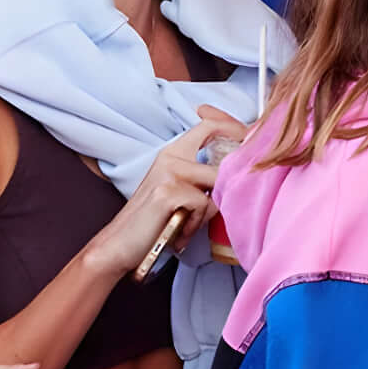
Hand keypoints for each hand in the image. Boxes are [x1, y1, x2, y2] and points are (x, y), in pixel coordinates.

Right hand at [91, 111, 244, 279]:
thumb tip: (240, 174)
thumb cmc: (153, 222)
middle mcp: (171, 156)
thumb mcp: (179, 191)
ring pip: (218, 184)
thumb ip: (202, 178)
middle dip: (231, 181)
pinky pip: (205, 205)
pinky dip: (195, 224)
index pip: (210, 124)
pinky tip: (180, 232)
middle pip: (223, 154)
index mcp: (173, 152)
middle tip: (215, 205)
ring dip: (208, 212)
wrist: (119, 244)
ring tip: (188, 223)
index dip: (234, 128)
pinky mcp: (168, 193)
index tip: (248, 140)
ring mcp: (169, 172)